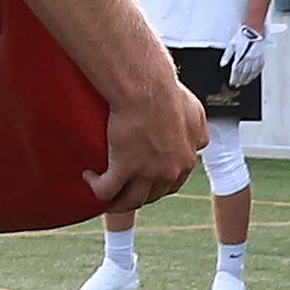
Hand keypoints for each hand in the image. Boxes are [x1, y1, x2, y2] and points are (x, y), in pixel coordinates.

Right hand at [84, 79, 206, 211]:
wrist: (146, 89)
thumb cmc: (168, 94)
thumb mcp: (195, 113)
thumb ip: (198, 131)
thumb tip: (198, 140)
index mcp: (186, 161)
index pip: (172, 185)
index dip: (157, 184)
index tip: (145, 178)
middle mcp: (169, 172)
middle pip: (151, 196)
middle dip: (137, 194)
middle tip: (123, 185)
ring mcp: (147, 173)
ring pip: (130, 201)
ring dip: (116, 201)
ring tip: (106, 190)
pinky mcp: (123, 169)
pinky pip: (106, 191)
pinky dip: (97, 188)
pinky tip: (90, 177)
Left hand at [221, 24, 266, 86]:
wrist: (254, 29)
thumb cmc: (243, 34)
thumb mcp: (231, 44)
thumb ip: (227, 55)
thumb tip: (222, 64)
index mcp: (240, 57)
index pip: (236, 71)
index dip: (233, 78)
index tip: (232, 83)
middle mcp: (249, 59)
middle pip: (244, 73)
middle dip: (240, 80)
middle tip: (237, 85)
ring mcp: (256, 59)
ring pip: (252, 72)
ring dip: (247, 79)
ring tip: (244, 83)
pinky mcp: (262, 56)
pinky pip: (260, 68)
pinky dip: (256, 73)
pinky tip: (254, 75)